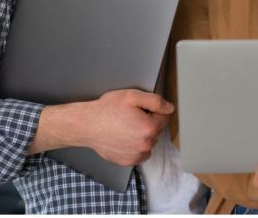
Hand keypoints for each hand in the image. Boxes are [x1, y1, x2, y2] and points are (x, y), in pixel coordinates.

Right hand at [30, 89, 173, 165]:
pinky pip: (139, 153)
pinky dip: (134, 146)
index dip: (153, 110)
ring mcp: (136, 155)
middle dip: (147, 122)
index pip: (164, 117)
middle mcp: (145, 145)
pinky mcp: (127, 162)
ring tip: (125, 127)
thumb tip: (170, 108)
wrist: (87, 125)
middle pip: (156, 130)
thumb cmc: (107, 109)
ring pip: (148, 142)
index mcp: (149, 128)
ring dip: (141, 135)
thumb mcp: (132, 96)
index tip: (140, 109)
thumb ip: (155, 101)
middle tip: (130, 116)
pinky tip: (123, 137)